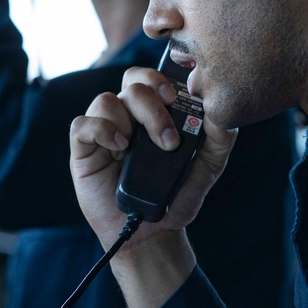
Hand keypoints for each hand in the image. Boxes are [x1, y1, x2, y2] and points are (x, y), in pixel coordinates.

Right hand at [69, 66, 237, 307]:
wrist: (153, 231)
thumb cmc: (177, 194)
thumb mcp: (208, 165)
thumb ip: (220, 137)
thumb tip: (224, 111)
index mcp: (153, 111)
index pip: (150, 76)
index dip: (159, 77)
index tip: (176, 96)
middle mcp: (127, 115)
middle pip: (130, 82)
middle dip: (151, 104)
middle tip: (167, 136)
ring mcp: (104, 130)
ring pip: (106, 99)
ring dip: (128, 120)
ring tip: (138, 148)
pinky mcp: (84, 149)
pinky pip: (83, 124)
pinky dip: (101, 130)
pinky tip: (119, 149)